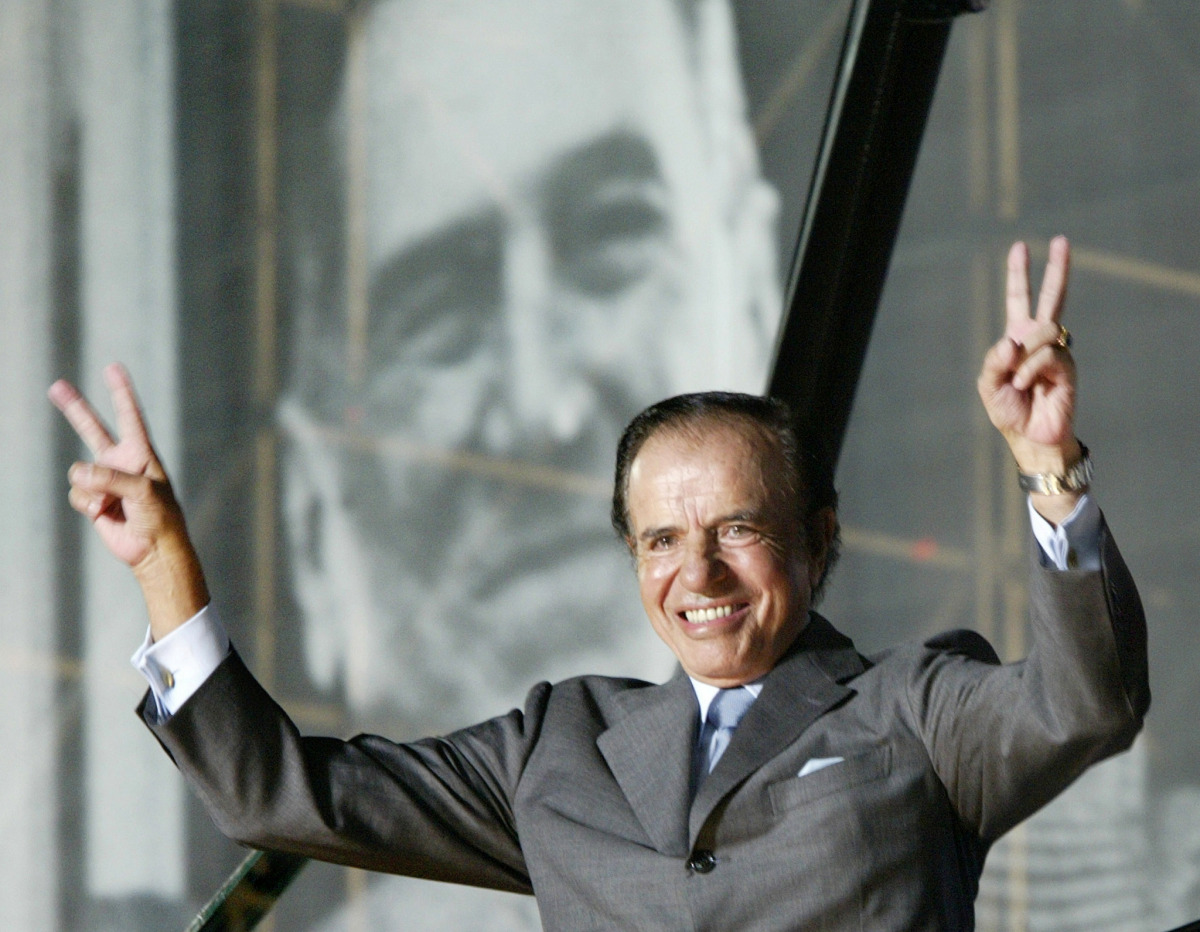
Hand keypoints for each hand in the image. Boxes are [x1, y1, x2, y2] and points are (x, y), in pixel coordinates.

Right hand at [49, 364, 208, 637]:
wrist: (154, 550)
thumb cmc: (159, 517)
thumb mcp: (142, 492)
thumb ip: (110, 478)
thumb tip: (77, 473)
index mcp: (141, 453)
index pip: (130, 416)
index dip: (121, 392)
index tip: (113, 368)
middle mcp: (121, 462)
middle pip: (93, 429)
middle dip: (75, 408)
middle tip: (56, 386)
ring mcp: (105, 480)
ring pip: (78, 473)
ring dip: (91, 490)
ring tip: (112, 505)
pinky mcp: (94, 500)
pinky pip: (77, 494)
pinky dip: (87, 505)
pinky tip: (105, 514)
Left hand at [977, 237, 1082, 520]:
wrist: (1029, 437)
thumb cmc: (1008, 410)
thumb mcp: (989, 384)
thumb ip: (994, 359)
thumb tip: (1014, 339)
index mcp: (1018, 339)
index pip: (1019, 300)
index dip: (1019, 275)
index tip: (1020, 248)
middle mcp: (1040, 340)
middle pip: (1050, 298)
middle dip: (1056, 269)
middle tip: (1062, 240)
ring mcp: (1057, 351)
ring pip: (1041, 332)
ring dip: (1023, 357)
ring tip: (1018, 382)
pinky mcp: (1067, 366)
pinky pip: (1047, 354)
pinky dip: (1030, 370)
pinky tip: (1026, 386)